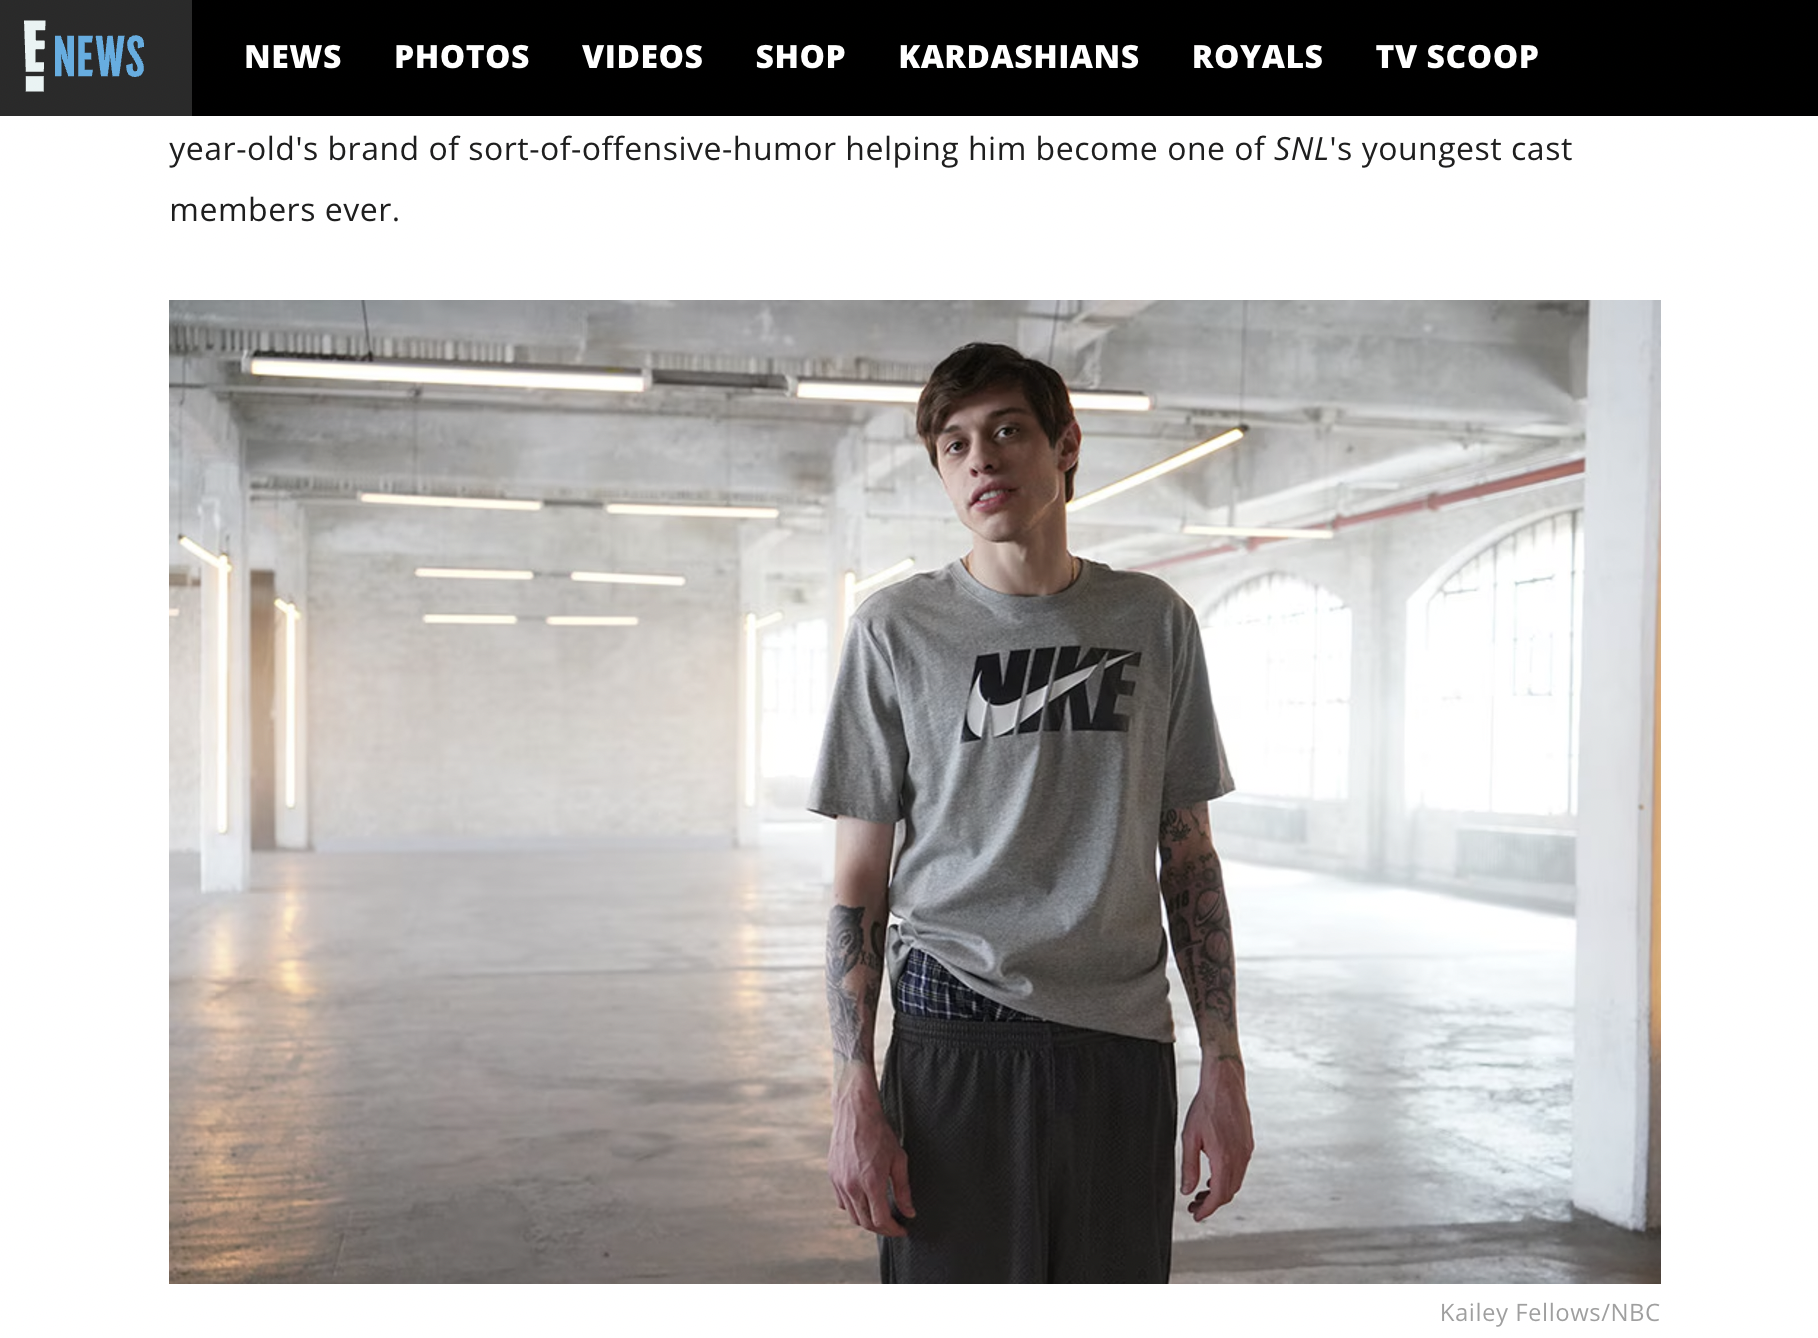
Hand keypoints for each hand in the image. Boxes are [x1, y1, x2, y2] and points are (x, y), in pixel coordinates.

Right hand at [829, 1092, 914, 1236]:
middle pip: (865, 1223)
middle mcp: (852, 1186)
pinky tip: (865, 1202)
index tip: (903, 1229)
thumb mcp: (898, 1160)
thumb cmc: (880, 1133)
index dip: (893, 1230)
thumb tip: (909, 1212)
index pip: (881, 1220)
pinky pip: (842, 1203)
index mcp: (871, 1182)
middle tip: (894, 1226)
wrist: (855, 1113)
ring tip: (881, 1216)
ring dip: (867, 1221)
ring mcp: (840, 1182)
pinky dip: (854, 1209)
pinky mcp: (832, 1177)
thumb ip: (903, 1190)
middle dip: (882, 1229)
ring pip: (852, 1216)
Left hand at [1180, 1057, 1252, 1220]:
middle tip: (1194, 1206)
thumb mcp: (1190, 1137)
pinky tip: (1213, 1176)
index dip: (1208, 1209)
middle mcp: (1240, 1157)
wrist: (1225, 1084)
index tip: (1196, 1215)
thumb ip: (1189, 1166)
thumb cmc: (1205, 1107)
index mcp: (1225, 1158)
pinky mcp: (1248, 1144)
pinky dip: (1227, 1178)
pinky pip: (1240, 1169)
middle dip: (1212, 1203)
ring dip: (1220, 1191)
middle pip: (1229, 1192)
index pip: (1220, 1195)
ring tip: (1201, 1192)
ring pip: (1236, 1182)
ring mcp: (1246, 1151)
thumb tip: (1187, 1190)